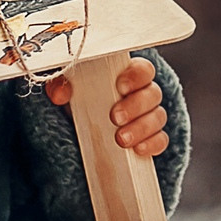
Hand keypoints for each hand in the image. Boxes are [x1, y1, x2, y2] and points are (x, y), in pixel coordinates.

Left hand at [44, 56, 170, 157]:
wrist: (84, 125)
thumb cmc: (82, 98)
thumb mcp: (70, 88)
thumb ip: (61, 84)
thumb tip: (60, 93)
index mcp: (129, 75)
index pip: (143, 69)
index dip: (136, 76)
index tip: (120, 86)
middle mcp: (144, 94)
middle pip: (153, 94)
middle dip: (135, 106)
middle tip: (115, 117)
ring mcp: (150, 116)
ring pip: (158, 118)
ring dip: (141, 129)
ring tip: (121, 140)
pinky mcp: (151, 138)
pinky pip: (160, 141)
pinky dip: (151, 145)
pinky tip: (138, 150)